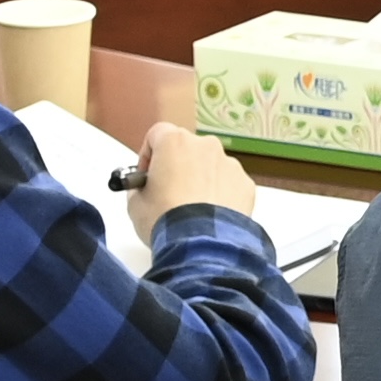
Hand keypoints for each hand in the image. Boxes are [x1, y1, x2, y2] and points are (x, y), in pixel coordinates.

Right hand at [136, 119, 259, 223]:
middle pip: (186, 149)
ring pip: (210, 166)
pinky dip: (220, 195)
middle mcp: (205, 145)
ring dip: (200, 180)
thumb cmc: (166, 220)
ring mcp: (229, 163)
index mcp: (175, 142)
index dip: (148, 154)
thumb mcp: (135, 204)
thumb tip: (144, 189)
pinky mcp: (245, 184)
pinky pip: (229, 184)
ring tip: (191, 209)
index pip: (157, 134)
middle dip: (177, 166)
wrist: (201, 245)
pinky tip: (210, 216)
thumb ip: (138, 187)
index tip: (146, 174)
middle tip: (168, 192)